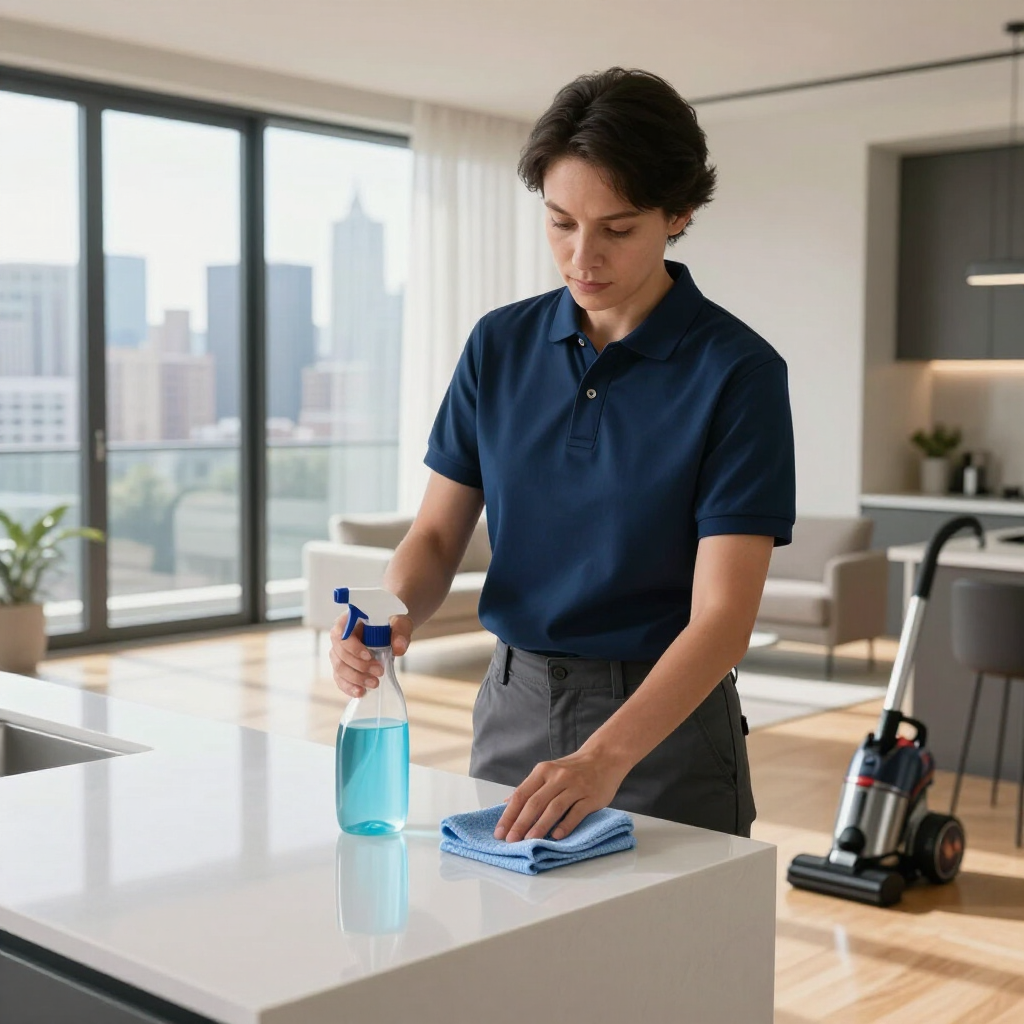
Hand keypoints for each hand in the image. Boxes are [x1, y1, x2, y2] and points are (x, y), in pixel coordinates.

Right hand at [329, 611, 412, 697]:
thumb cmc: (392, 622)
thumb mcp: (399, 622)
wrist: (392, 630)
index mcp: (349, 620)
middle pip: (340, 654)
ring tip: (374, 683)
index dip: (352, 647)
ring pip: (339, 668)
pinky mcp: (344, 666)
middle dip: (359, 666)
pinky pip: (340, 678)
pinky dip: (349, 687)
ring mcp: (340, 653)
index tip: (369, 656)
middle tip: (379, 672)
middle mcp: (340, 636)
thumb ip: (400, 632)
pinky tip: (361, 692)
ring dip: (356, 679)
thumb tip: (398, 648)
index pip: (341, 633)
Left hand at [493, 749, 629, 842]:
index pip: (521, 794)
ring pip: (554, 808)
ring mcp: (576, 786)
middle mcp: (558, 777)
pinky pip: (576, 812)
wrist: (605, 757)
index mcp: (543, 771)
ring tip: (530, 841)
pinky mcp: (592, 796)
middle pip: (535, 802)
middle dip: (521, 823)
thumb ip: (529, 788)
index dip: (509, 814)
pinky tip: (556, 836)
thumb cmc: (573, 768)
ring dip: (540, 826)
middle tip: (511, 841)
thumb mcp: (548, 771)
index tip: (499, 832)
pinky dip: (566, 825)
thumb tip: (506, 805)